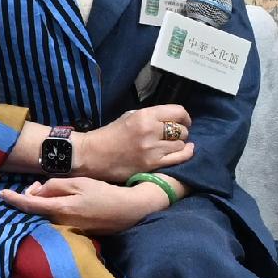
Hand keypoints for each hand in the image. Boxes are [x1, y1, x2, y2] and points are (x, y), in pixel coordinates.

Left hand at [5, 174, 177, 234]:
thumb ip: (54, 186)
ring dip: (41, 204)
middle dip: (30, 198)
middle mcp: (60, 223)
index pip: (29, 205)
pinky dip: (50, 211)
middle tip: (37, 185)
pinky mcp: (73, 233)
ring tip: (46, 192)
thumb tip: (36, 191)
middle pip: (35, 211)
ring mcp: (66, 230)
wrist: (128, 211)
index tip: (2, 194)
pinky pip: (54, 221)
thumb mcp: (78, 183)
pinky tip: (56, 204)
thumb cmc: (103, 193)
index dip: (14, 199)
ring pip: (44, 216)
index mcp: (60, 209)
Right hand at [73, 105, 194, 180]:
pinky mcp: (152, 165)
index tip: (183, 121)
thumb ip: (152, 117)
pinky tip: (183, 152)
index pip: (178, 112)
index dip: (184, 117)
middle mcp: (150, 131)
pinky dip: (184, 154)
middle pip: (182, 130)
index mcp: (144, 115)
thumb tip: (173, 120)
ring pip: (181, 145)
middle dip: (181, 132)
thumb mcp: (130, 116)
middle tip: (173, 136)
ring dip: (179, 145)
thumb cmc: (111, 134)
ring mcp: (152, 149)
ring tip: (170, 146)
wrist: (92, 155)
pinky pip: (179, 159)